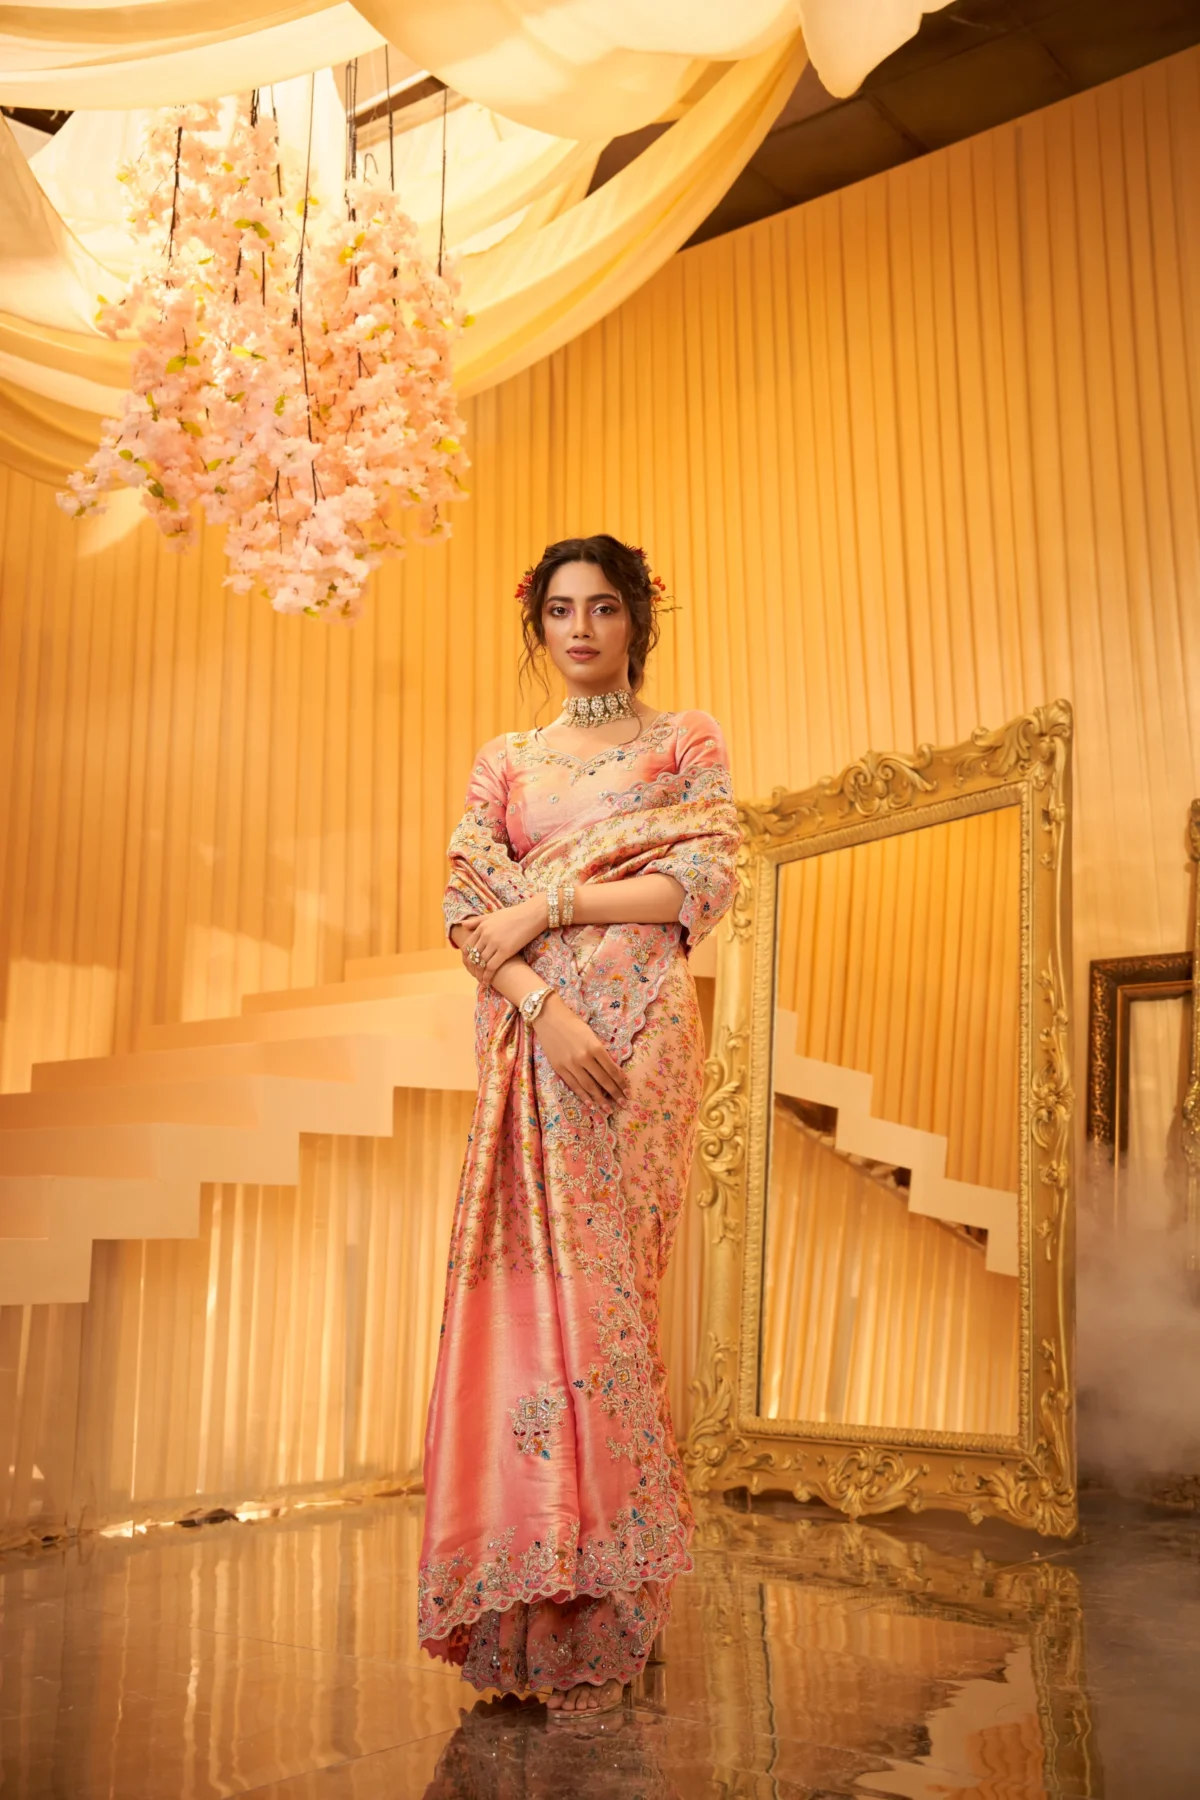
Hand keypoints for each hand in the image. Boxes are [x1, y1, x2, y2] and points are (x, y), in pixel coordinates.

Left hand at [457, 898, 546, 980]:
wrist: (532, 914)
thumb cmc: (514, 914)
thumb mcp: (493, 915)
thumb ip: (477, 921)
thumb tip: (462, 925)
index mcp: (482, 927)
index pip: (467, 946)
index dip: (466, 959)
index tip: (469, 966)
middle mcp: (485, 935)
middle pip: (472, 956)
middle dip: (472, 968)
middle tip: (475, 975)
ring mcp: (494, 943)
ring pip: (480, 963)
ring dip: (479, 974)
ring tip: (481, 980)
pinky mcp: (505, 951)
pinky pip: (491, 967)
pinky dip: (487, 976)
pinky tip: (487, 982)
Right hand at [532, 995, 628, 1109]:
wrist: (549, 1018)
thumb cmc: (573, 1023)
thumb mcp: (591, 1035)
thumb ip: (601, 1052)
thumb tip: (612, 1070)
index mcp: (595, 1047)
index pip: (612, 1069)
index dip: (621, 1082)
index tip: (628, 1091)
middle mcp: (584, 1057)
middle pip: (603, 1080)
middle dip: (615, 1093)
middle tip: (624, 1104)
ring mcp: (570, 1064)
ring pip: (589, 1086)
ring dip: (600, 1099)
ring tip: (609, 1109)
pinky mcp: (559, 1068)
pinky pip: (574, 1085)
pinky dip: (583, 1096)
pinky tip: (591, 1104)